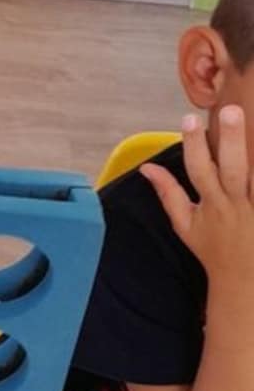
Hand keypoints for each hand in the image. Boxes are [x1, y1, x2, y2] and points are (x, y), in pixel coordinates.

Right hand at [141, 106, 253, 279]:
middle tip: (230, 110)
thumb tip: (146, 167)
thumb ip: (167, 193)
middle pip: (233, 169)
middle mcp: (235, 204)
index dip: (192, 145)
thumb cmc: (213, 248)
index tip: (188, 118)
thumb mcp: (184, 223)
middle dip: (230, 140)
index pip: (197, 170)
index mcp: (210, 204)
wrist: (243, 280)